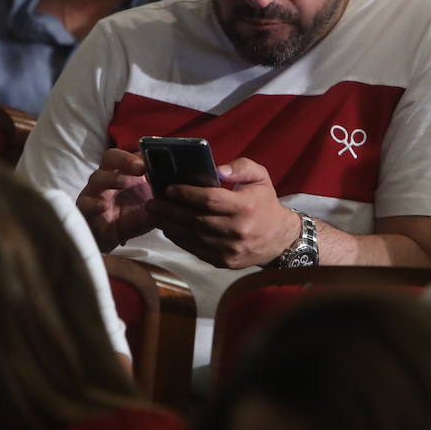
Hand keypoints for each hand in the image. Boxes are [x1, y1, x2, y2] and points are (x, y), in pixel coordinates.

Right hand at [76, 149, 154, 251]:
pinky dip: (94, 203)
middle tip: (140, 167)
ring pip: (97, 177)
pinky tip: (104, 206)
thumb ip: (163, 196)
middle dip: (125, 159)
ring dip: (112, 178)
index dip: (140, 153)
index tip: (154, 158)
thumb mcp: (152, 206)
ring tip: (125, 183)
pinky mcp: (85, 208)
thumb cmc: (131, 218)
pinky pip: (86, 203)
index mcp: (125, 172)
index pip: (129, 154)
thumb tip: (182, 187)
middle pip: (110, 157)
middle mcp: (108, 176)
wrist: (113, 240)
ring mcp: (94, 191)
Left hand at [144, 157, 299, 269]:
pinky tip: (168, 227)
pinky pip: (195, 249)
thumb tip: (218, 169)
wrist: (279, 239)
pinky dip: (179, 239)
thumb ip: (241, 167)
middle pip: (195, 219)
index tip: (168, 188)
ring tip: (154, 214)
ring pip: (192, 237)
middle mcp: (237, 230)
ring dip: (169, 225)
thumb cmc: (264, 203)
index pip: (209, 200)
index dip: (186, 194)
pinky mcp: (223, 262)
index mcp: (245, 207)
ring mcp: (229, 249)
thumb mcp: (261, 177)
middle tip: (151, 202)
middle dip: (169, 210)